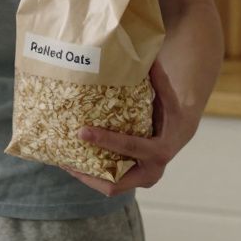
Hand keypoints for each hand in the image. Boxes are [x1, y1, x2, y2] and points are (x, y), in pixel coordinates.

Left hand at [65, 59, 191, 196]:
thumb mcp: (167, 95)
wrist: (179, 132)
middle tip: (64, 159)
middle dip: (89, 173)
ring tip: (62, 161)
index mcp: (160, 150)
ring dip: (84, 176)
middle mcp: (150, 171)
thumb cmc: (170, 111)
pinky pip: (107, 182)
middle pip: (116, 183)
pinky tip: (70, 161)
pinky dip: (89, 175)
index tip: (81, 132)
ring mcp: (139, 179)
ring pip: (108, 187)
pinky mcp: (130, 180)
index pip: (130, 147)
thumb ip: (157, 78)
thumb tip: (143, 54)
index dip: (105, 140)